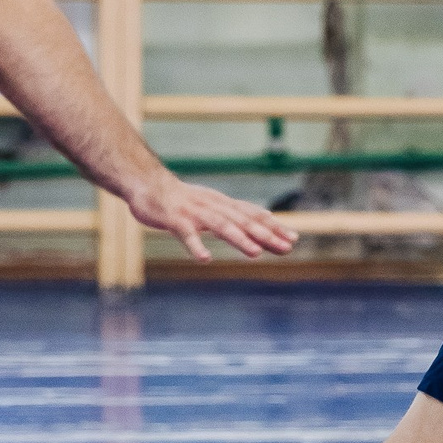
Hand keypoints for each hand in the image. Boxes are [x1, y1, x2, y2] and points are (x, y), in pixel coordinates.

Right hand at [125, 173, 298, 261]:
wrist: (148, 184)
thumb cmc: (184, 200)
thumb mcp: (214, 206)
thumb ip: (236, 216)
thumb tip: (266, 222)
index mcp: (223, 205)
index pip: (253, 215)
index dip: (273, 227)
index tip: (293, 239)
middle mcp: (214, 206)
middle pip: (243, 221)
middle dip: (265, 234)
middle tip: (286, 247)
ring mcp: (195, 213)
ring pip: (220, 225)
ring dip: (239, 239)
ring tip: (255, 253)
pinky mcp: (175, 219)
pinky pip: (186, 234)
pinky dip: (196, 246)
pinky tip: (204, 259)